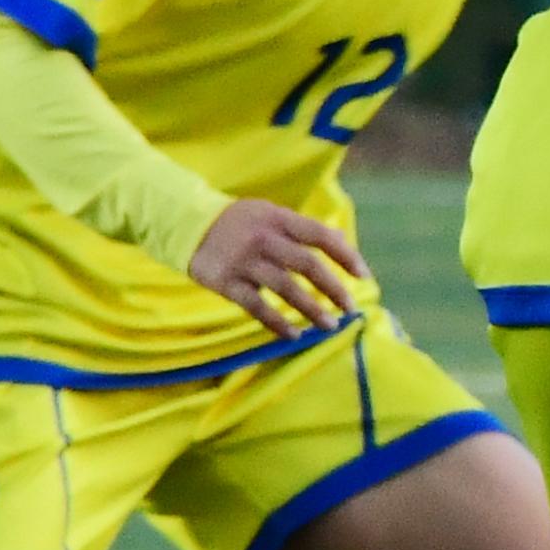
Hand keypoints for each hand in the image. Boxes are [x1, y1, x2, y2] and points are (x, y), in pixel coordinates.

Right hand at [186, 200, 368, 333]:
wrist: (186, 224)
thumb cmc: (238, 222)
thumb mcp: (269, 214)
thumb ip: (302, 229)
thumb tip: (343, 243)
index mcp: (278, 218)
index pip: (320, 236)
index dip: (345, 255)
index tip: (363, 275)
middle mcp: (263, 238)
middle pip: (307, 265)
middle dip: (333, 289)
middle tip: (350, 308)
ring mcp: (244, 261)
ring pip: (285, 289)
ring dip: (311, 309)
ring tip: (330, 326)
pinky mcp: (226, 282)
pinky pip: (257, 307)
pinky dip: (277, 323)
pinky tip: (294, 335)